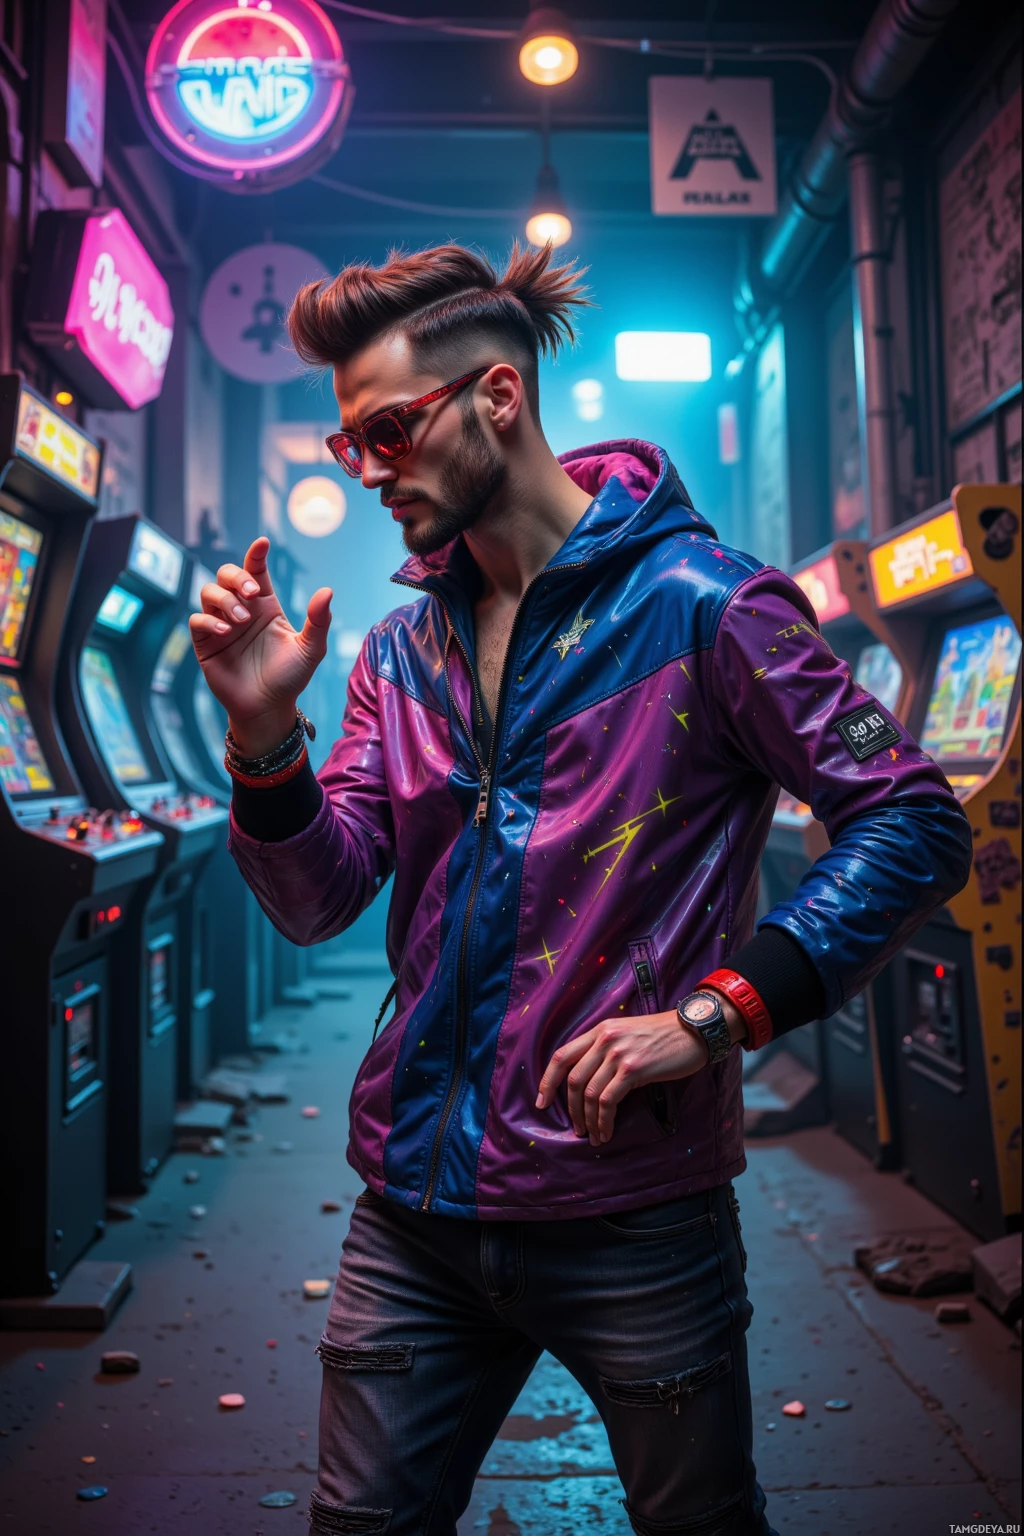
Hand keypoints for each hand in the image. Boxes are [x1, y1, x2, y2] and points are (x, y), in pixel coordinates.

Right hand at [188, 537, 332, 755]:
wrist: (269, 708)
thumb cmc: (290, 678)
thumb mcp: (311, 649)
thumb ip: (318, 621)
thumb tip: (327, 590)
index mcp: (266, 605)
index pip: (256, 570)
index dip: (256, 554)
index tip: (263, 543)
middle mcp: (242, 610)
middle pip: (226, 574)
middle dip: (236, 576)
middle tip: (253, 594)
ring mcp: (221, 625)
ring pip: (208, 592)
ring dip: (224, 599)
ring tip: (241, 620)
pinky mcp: (206, 643)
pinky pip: (197, 620)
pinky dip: (209, 621)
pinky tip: (227, 633)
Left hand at [535, 1000, 745, 1145]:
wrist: (694, 1032)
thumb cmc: (664, 1037)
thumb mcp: (627, 1035)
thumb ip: (606, 1052)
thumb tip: (589, 1085)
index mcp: (599, 1030)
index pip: (561, 1056)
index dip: (547, 1081)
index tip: (542, 1102)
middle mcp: (604, 1039)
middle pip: (572, 1079)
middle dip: (570, 1110)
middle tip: (576, 1129)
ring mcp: (618, 1053)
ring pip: (589, 1094)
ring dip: (588, 1121)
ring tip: (593, 1136)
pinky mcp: (633, 1069)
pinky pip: (608, 1101)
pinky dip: (604, 1121)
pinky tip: (607, 1131)